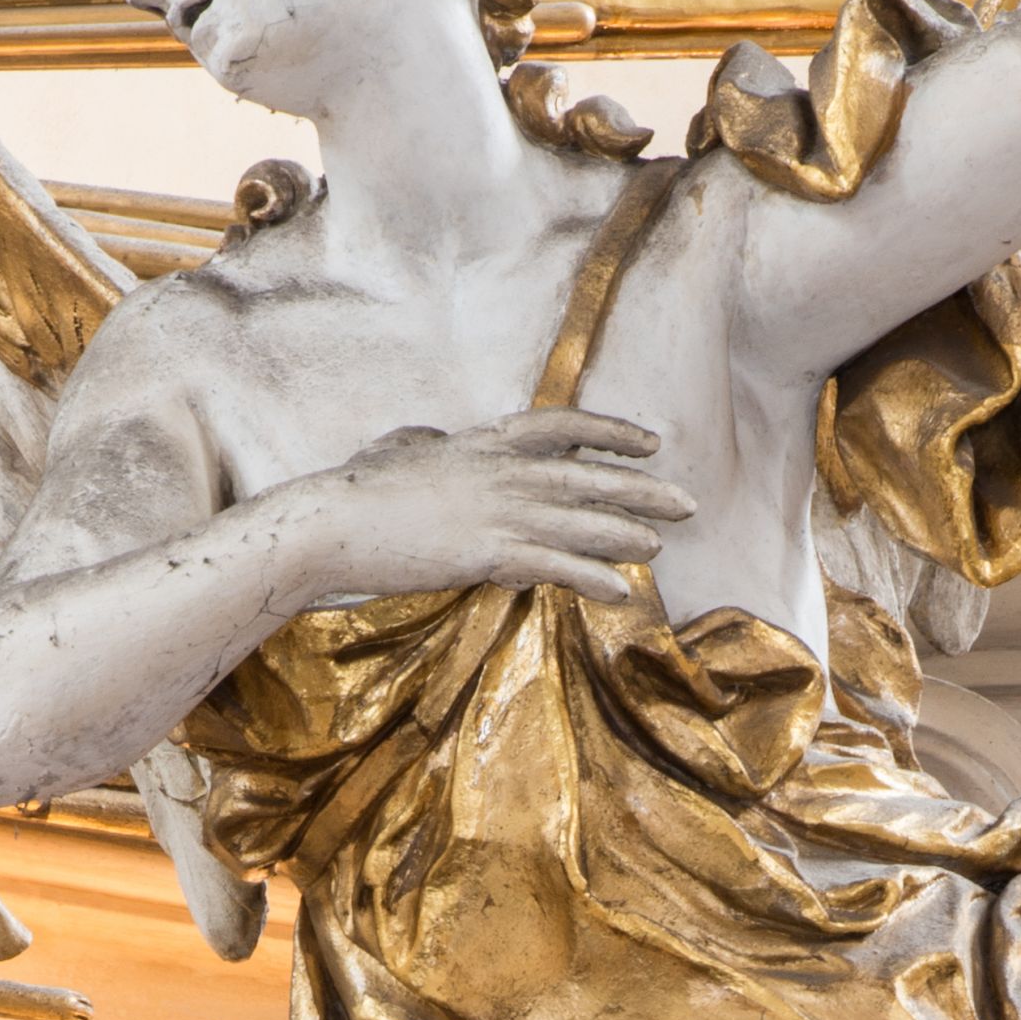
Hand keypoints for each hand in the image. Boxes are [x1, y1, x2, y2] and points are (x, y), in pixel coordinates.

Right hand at [315, 410, 695, 602]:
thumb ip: (421, 440)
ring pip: (581, 522)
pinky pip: (556, 566)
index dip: (611, 433)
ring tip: (662, 547)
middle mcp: (502, 472)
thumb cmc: (357, 490)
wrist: (332, 522)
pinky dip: (592, 578)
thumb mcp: (396, 450)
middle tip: (688, 503)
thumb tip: (428, 434)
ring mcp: (498, 510)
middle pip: (588, 478)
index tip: (649, 444)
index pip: (562, 427)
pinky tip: (621, 592)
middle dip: (642, 490)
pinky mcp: (488, 552)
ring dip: (627, 535)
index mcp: (484, 443)